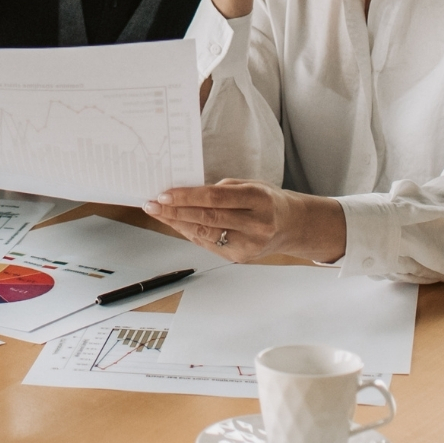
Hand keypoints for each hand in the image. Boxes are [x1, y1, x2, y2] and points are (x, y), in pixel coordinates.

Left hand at [146, 179, 347, 263]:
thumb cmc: (267, 200)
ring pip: (205, 234)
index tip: (165, 194)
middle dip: (175, 212)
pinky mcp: (240, 258)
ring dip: (177, 223)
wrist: (291, 226)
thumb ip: (222, 190)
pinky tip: (175, 224)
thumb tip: (185, 195)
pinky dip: (189, 233)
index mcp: (259, 200)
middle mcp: (256, 225)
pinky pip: (208, 244)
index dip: (188, 197)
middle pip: (208, 218)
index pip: (216, 199)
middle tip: (152, 205)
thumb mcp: (250, 185)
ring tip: (158, 213)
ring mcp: (249, 245)